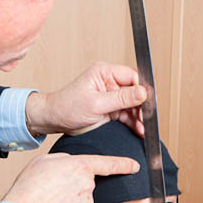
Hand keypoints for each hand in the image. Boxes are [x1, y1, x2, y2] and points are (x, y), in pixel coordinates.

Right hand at [2, 152, 138, 202]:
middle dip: (74, 186)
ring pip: (82, 200)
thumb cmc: (30, 185)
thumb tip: (71, 167)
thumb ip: (64, 160)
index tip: (135, 166)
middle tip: (53, 189)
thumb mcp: (45, 161)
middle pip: (86, 184)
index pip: (108, 163)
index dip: (123, 164)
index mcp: (80, 166)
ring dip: (70, 201)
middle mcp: (88, 185)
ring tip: (50, 201)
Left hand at [25, 63, 146, 136]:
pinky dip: (133, 122)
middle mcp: (110, 81)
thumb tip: (143, 92)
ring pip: (133, 104)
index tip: (147, 103)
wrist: (55, 120)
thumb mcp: (96, 104)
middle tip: (146, 119)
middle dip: (142, 106)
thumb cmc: (68, 107)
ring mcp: (111, 95)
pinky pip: (127, 114)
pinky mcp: (111, 108)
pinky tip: (138, 129)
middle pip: (135, 91)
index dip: (142, 90)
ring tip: (142, 128)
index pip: (132, 77)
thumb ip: (121, 98)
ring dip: (139, 116)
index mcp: (105, 72)